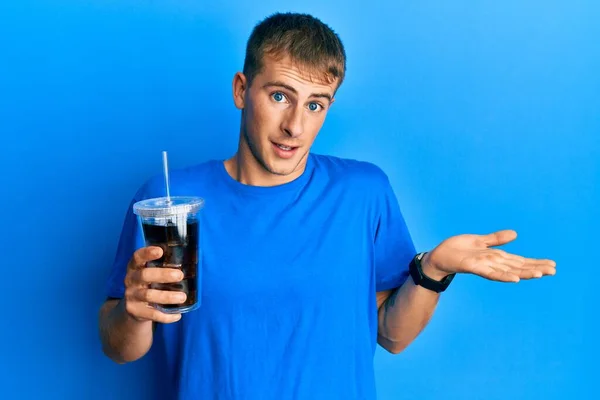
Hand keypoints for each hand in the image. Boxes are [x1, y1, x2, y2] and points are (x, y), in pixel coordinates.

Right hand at [122, 246, 186, 322]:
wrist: (132, 309)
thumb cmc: (149, 284)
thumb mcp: (151, 274)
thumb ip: (163, 267)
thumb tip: (192, 262)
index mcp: (135, 267)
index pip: (137, 257)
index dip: (147, 253)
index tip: (160, 251)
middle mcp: (131, 280)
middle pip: (144, 275)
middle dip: (163, 275)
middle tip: (180, 275)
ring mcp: (131, 296)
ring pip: (148, 295)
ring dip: (167, 296)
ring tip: (182, 297)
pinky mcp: (134, 311)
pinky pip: (152, 314)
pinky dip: (166, 316)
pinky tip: (178, 315)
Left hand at [423, 230, 555, 282]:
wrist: (439, 257)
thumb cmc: (458, 250)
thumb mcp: (480, 241)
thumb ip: (496, 239)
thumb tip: (515, 234)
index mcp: (495, 257)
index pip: (520, 260)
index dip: (535, 262)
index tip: (552, 265)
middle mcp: (493, 263)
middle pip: (518, 266)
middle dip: (535, 268)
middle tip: (554, 270)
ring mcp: (484, 266)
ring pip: (508, 270)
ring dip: (524, 273)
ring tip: (540, 274)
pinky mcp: (474, 267)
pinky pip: (490, 272)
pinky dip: (503, 275)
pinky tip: (515, 279)